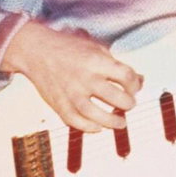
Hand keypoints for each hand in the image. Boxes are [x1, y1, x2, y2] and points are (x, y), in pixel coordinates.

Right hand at [1, 21, 142, 131]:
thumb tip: (140, 80)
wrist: (35, 50)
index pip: (126, 77)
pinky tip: (97, 127)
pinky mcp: (58, 103)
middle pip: (115, 97)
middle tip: (128, 105)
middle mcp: (84, 78)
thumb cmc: (69, 48)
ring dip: (112, 122)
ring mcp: (70, 92)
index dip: (135, 85)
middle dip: (128, 104)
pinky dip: (88, 127)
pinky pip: (74, 121)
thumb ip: (117, 65)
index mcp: (96, 61)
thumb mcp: (96, 48)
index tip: (134, 88)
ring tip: (120, 123)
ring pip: (95, 114)